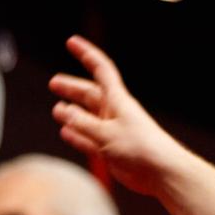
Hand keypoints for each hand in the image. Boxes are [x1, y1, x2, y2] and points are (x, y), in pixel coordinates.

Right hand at [49, 35, 189, 196]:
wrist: (161, 172)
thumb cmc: (140, 147)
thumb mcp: (107, 132)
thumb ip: (83, 123)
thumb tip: (62, 110)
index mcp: (117, 100)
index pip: (100, 70)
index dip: (86, 54)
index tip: (72, 42)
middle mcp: (114, 112)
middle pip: (89, 94)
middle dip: (72, 88)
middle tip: (54, 84)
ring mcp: (113, 130)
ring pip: (87, 118)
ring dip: (72, 114)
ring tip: (56, 110)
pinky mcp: (111, 149)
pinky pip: (89, 139)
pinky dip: (77, 136)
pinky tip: (66, 133)